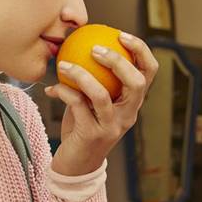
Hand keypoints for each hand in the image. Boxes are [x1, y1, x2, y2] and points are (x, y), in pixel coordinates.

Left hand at [47, 32, 158, 176]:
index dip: (141, 50)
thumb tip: (75, 46)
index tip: (121, 35)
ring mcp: (112, 127)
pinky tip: (53, 87)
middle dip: (118, 60)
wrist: (76, 166)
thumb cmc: (82, 128)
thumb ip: (91, 80)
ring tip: (64, 64)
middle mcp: (128, 115)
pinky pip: (77, 106)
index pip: (148, 72)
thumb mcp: (91, 102)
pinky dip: (64, 92)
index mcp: (132, 103)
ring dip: (82, 76)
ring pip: (102, 95)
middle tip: (95, 48)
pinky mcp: (93, 136)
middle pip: (136, 82)